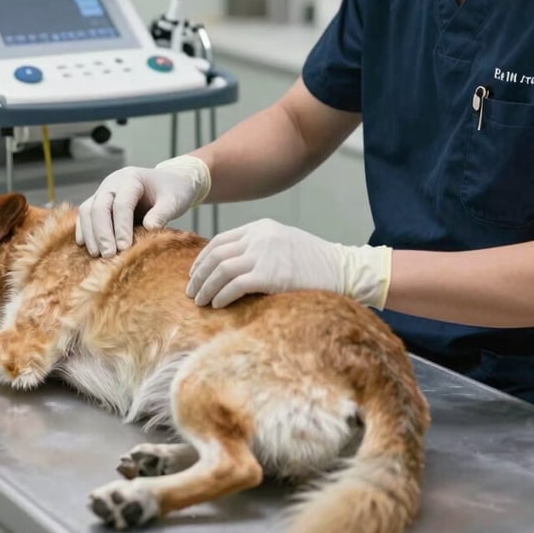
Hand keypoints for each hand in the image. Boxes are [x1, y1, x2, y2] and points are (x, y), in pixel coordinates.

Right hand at [76, 156, 210, 257]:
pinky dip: (84, 230)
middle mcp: (113, 183)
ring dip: (90, 234)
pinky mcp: (99, 202)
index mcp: (131, 178)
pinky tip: (86, 247)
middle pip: (99, 207)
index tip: (124, 247)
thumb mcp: (174, 200)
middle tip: (108, 255)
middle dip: (102, 233)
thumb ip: (163, 213)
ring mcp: (103, 192)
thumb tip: (149, 228)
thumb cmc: (174, 191)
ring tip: (97, 255)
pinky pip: (85, 215)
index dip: (121, 226)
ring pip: (87, 211)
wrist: (170, 182)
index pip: (121, 204)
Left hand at [186, 218, 392, 308]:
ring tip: (199, 302)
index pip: (221, 240)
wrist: (342, 270)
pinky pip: (233, 286)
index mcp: (261, 227)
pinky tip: (217, 305)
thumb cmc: (316, 262)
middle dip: (199, 274)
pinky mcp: (268, 275)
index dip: (204, 258)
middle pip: (216, 254)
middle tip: (191, 291)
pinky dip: (221, 296)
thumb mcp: (285, 242)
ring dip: (206, 288)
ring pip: (220, 270)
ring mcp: (263, 254)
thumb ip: (260, 247)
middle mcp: (259, 237)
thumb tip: (233, 265)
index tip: (195, 273)